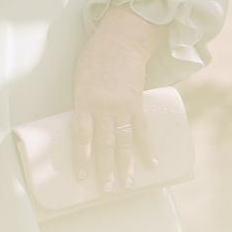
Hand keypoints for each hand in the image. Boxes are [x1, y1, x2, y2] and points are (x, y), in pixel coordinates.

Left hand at [70, 5, 166, 193]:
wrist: (120, 42)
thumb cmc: (94, 59)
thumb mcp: (79, 80)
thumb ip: (82, 104)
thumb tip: (83, 128)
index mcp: (84, 101)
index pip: (81, 135)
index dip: (82, 158)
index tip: (82, 176)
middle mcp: (103, 106)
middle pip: (104, 143)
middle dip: (105, 169)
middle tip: (105, 190)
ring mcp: (122, 106)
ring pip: (124, 141)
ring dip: (126, 165)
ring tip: (128, 184)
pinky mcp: (137, 103)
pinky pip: (142, 129)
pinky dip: (147, 147)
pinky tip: (152, 163)